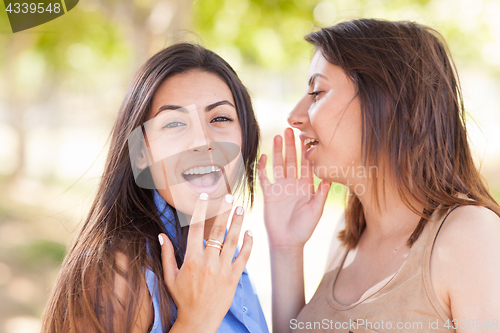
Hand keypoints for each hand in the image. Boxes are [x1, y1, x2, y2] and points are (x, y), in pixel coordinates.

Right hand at [158, 194, 251, 332]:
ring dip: (238, 222)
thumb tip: (161, 234)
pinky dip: (248, 244)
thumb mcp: (170, 277)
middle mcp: (208, 262)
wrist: (199, 320)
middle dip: (224, 211)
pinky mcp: (234, 277)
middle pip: (217, 230)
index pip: (196, 228)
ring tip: (241, 208)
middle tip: (230, 196)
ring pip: (232, 240)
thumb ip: (166, 254)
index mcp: (191, 259)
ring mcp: (222, 269)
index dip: (201, 210)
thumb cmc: (183, 298)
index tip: (205, 196)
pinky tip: (250, 232)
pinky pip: (243, 257)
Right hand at [258, 128, 330, 248]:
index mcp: (306, 186)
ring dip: (278, 151)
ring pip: (279, 165)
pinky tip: (264, 156)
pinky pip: (265, 177)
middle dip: (291, 145)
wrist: (288, 242)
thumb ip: (320, 193)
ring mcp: (280, 188)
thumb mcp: (316, 210)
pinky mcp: (269, 194)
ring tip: (278, 136)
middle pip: (291, 160)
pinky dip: (263, 167)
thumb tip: (328, 177)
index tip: (305, 136)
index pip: (306, 164)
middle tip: (289, 129)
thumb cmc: (304, 228)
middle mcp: (293, 184)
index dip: (305, 151)